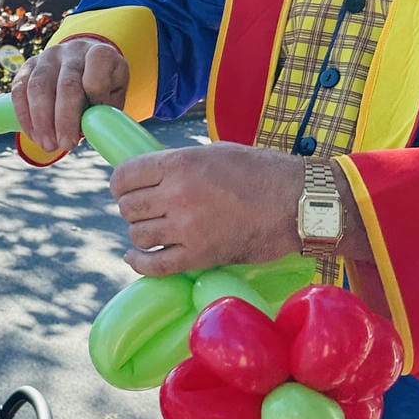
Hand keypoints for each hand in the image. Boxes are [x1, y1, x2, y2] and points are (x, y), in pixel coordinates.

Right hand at [11, 38, 128, 154]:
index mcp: (101, 52)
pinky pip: (19, 89)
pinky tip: (34, 134)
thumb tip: (90, 127)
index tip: (92, 120)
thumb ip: (106, 108)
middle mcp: (74, 50)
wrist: (84, 65)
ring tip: (48, 145)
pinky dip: (24, 116)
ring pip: (38, 86)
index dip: (96, 90)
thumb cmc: (103, 86)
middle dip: (64, 119)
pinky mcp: (29, 65)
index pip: (99, 62)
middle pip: (67, 83)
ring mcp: (49, 56)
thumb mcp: (115, 94)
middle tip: (66, 145)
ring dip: (41, 121)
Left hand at [111, 143, 309, 275]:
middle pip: (127, 207)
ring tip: (153, 229)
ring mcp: (187, 227)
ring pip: (138, 235)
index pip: (124, 176)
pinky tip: (135, 257)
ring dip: (140, 234)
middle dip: (132, 209)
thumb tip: (149, 174)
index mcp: (180, 163)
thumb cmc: (261, 172)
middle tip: (146, 210)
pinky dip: (138, 263)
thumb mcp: (213, 153)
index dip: (120, 184)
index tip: (126, 188)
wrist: (298, 203)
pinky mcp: (199, 256)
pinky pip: (154, 265)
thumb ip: (178, 164)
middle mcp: (177, 194)